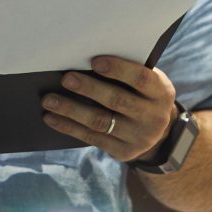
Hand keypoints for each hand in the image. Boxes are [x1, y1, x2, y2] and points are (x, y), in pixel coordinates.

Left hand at [41, 56, 175, 163]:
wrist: (157, 132)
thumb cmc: (142, 95)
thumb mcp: (146, 83)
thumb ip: (127, 74)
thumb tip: (84, 60)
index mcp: (161, 92)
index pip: (141, 78)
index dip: (118, 69)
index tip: (94, 61)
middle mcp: (154, 117)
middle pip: (117, 101)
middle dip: (89, 89)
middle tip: (66, 79)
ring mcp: (139, 138)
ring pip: (100, 122)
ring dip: (71, 110)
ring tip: (49, 100)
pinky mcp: (123, 152)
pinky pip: (91, 138)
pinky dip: (69, 127)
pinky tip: (51, 118)